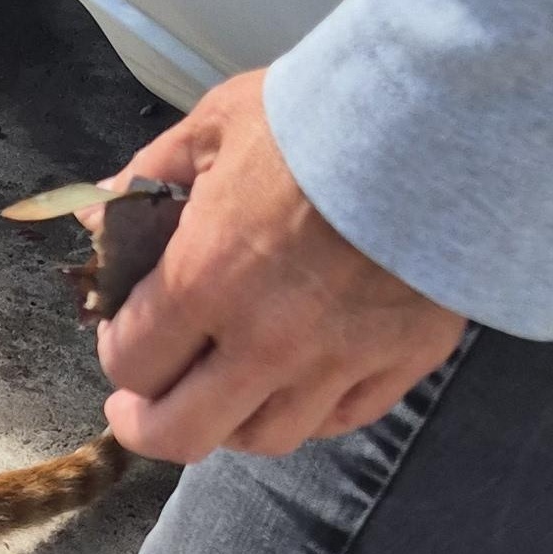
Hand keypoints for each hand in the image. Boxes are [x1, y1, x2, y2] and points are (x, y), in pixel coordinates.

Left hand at [94, 71, 464, 462]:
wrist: (448, 120)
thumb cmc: (321, 115)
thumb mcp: (217, 124)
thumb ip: (152, 174)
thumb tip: (104, 207)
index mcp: (205, 281)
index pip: (131, 364)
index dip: (116, 355)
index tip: (121, 337)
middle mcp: (266, 339)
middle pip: (182, 434)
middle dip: (146, 424)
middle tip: (141, 406)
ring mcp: (340, 360)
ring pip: (265, 438)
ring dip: (228, 423)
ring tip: (220, 393)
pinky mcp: (404, 361)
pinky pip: (341, 419)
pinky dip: (308, 411)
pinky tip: (295, 383)